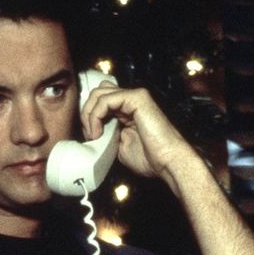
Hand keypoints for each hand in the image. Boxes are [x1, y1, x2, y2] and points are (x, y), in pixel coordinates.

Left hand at [80, 83, 195, 184]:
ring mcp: (135, 96)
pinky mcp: (137, 98)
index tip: (90, 137)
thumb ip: (108, 136)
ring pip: (99, 93)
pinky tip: (98, 132)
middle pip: (98, 93)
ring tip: (93, 135)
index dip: (89, 116)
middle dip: (86, 113)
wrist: (167, 162)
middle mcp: (131, 100)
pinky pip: (105, 100)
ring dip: (89, 115)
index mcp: (127, 110)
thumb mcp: (121, 147)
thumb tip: (94, 135)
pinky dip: (95, 116)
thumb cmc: (150, 159)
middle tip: (90, 135)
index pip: (101, 100)